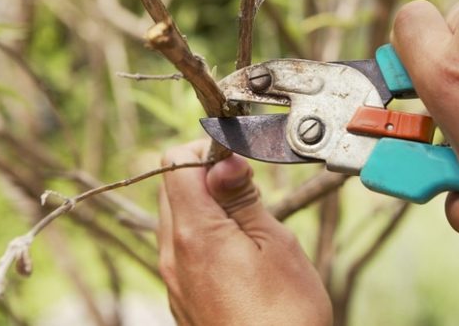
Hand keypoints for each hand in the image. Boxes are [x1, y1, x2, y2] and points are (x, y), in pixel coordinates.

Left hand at [158, 140, 331, 325]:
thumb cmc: (285, 315)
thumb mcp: (275, 243)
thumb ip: (242, 197)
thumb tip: (224, 159)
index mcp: (194, 234)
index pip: (177, 163)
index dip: (208, 149)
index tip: (239, 159)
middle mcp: (172, 255)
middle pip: (172, 188)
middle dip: (206, 174)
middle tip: (248, 187)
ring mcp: (174, 279)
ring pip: (177, 218)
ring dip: (206, 205)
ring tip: (248, 220)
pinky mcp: (182, 297)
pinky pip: (182, 249)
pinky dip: (204, 234)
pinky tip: (239, 251)